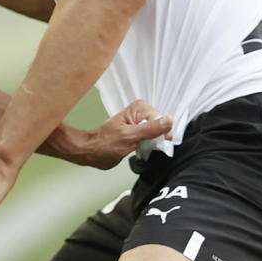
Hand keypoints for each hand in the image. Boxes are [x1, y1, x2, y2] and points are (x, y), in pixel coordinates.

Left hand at [51, 99, 171, 167]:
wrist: (92, 152)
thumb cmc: (105, 144)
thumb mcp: (129, 137)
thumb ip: (150, 129)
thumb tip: (169, 120)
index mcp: (139, 108)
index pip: (161, 119)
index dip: (161, 133)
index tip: (155, 143)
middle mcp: (142, 113)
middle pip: (162, 126)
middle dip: (158, 138)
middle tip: (144, 145)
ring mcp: (142, 123)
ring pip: (159, 133)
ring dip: (155, 143)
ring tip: (141, 147)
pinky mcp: (141, 133)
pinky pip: (154, 138)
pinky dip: (151, 145)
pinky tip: (143, 149)